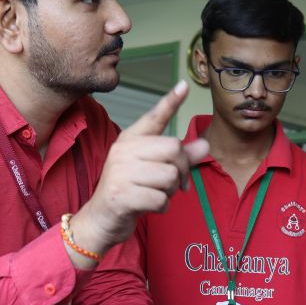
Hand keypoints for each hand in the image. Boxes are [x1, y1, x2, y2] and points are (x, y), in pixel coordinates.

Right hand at [74, 82, 208, 255]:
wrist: (100, 219)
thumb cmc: (129, 190)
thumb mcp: (153, 170)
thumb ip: (179, 158)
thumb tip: (205, 145)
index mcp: (131, 139)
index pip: (154, 117)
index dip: (170, 102)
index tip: (184, 85)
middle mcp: (124, 150)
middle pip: (174, 149)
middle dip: (181, 170)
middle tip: (173, 184)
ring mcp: (121, 172)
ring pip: (170, 176)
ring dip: (171, 192)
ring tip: (156, 194)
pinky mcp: (121, 195)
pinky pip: (161, 199)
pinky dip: (162, 207)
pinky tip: (149, 207)